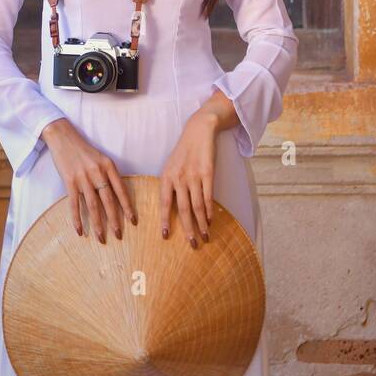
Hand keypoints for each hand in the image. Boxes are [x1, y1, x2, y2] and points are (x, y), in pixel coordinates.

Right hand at [41, 118, 136, 243]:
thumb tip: (117, 196)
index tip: (133, 221)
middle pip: (109, 201)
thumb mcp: (101, 159)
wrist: (63, 137)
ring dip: (98, 224)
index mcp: (109, 166)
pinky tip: (80, 231)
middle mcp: (98, 172)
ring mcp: (83, 177)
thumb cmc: (83, 150)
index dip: (128, 207)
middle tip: (119, 235)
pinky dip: (77, 219)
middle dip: (114, 220)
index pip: (121, 190)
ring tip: (102, 238)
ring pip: (93, 205)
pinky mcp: (69, 181)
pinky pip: (75, 204)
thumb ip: (108, 174)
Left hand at [159, 111, 218, 246]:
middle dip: (188, 229)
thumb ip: (169, 185)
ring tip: (205, 237)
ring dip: (201, 223)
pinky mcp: (208, 173)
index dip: (165, 221)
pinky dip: (210, 211)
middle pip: (182, 209)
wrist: (198, 131)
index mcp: (166, 177)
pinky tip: (211, 220)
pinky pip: (208, 197)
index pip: (164, 203)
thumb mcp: (170, 166)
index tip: (165, 237)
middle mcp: (178, 178)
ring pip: (197, 206)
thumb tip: (169, 209)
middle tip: (192, 244)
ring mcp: (194, 175)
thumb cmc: (184, 151)